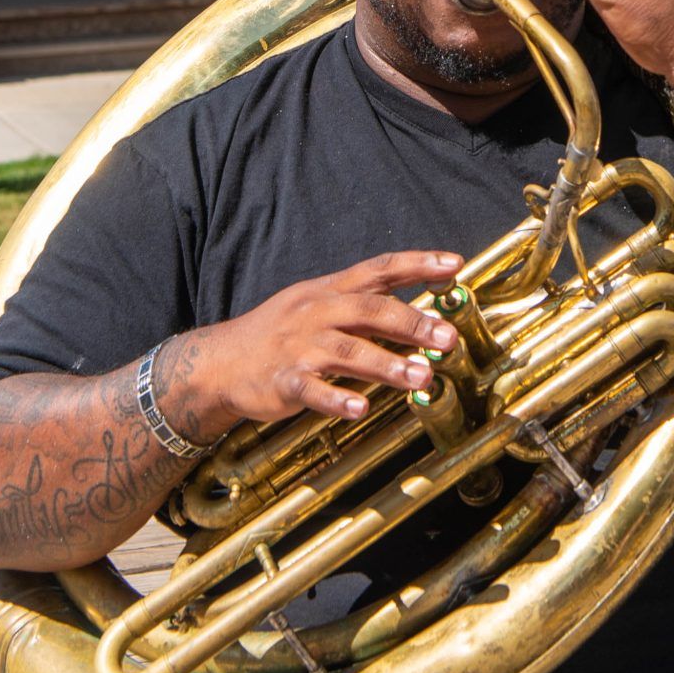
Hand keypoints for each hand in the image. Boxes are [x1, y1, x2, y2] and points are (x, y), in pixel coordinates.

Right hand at [181, 250, 463, 428]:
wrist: (220, 362)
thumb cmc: (281, 334)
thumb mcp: (318, 306)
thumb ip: (364, 307)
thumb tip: (421, 316)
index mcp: (329, 290)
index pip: (379, 269)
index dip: (417, 263)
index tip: (454, 265)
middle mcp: (317, 312)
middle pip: (371, 310)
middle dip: (413, 323)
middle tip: (447, 339)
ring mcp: (299, 347)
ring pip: (348, 351)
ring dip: (387, 364)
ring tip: (422, 377)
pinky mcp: (283, 381)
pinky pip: (312, 390)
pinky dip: (337, 399)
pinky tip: (361, 408)